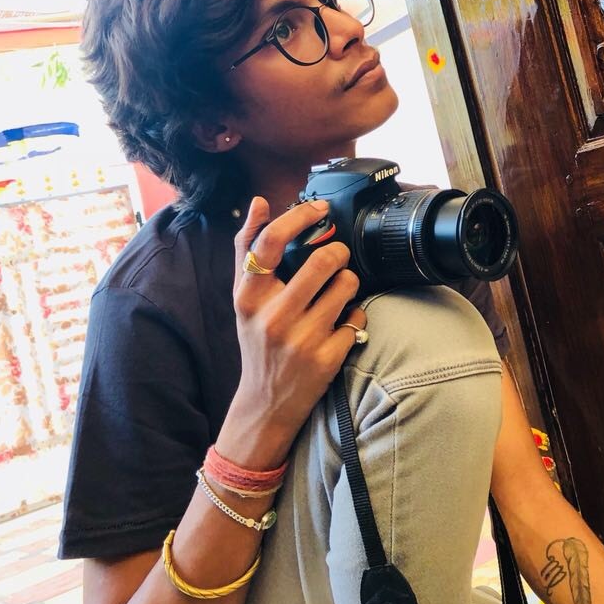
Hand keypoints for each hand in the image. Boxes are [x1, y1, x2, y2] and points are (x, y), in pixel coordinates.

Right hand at [217, 196, 365, 468]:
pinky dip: (356, 313)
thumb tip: (259, 202)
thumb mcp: (244, 298)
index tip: (320, 208)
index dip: (301, 216)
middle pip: (322, 260)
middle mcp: (273, 317)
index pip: (271, 242)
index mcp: (248, 297)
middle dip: (339, 252)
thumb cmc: (257, 340)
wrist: (265, 401)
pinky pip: (358, 316)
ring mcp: (301, 339)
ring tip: (341, 288)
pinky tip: (343, 320)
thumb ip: (248, 249)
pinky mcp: (326, 359)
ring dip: (350, 280)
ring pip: (347, 284)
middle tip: (338, 256)